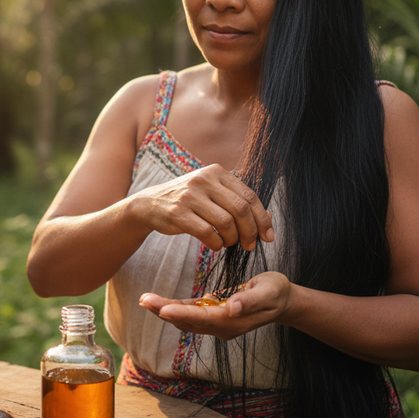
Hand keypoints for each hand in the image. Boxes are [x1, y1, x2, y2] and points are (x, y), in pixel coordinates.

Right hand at [130, 164, 273, 251]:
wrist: (150, 204)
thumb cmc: (188, 201)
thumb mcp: (212, 194)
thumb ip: (237, 202)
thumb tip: (268, 219)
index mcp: (216, 172)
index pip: (249, 196)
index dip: (262, 218)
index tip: (267, 236)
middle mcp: (204, 180)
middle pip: (240, 209)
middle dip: (250, 231)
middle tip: (250, 245)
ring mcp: (190, 195)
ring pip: (225, 222)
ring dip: (232, 239)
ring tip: (228, 244)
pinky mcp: (178, 212)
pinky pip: (207, 232)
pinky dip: (216, 243)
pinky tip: (215, 245)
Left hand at [138, 271, 293, 340]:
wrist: (281, 300)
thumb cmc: (276, 292)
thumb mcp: (268, 292)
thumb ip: (250, 300)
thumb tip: (232, 307)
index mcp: (233, 321)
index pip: (202, 318)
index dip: (182, 314)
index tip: (163, 309)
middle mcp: (221, 327)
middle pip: (188, 321)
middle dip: (165, 311)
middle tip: (145, 300)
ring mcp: (217, 324)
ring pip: (186, 319)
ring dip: (165, 311)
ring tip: (146, 300)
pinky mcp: (213, 315)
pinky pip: (191, 314)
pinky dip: (175, 309)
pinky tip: (160, 303)